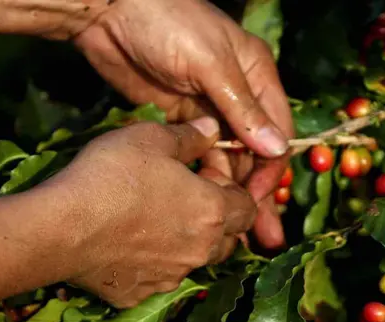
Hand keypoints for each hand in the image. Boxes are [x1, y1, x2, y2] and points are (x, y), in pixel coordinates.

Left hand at [73, 0, 293, 248]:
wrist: (107, 9)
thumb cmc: (167, 23)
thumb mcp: (210, 64)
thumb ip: (242, 108)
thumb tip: (278, 150)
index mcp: (257, 77)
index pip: (275, 132)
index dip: (271, 169)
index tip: (259, 202)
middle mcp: (239, 98)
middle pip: (256, 154)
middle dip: (260, 195)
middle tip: (266, 237)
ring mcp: (209, 111)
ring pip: (229, 161)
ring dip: (233, 196)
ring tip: (239, 236)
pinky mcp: (180, 121)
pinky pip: (200, 158)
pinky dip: (205, 182)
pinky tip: (207, 210)